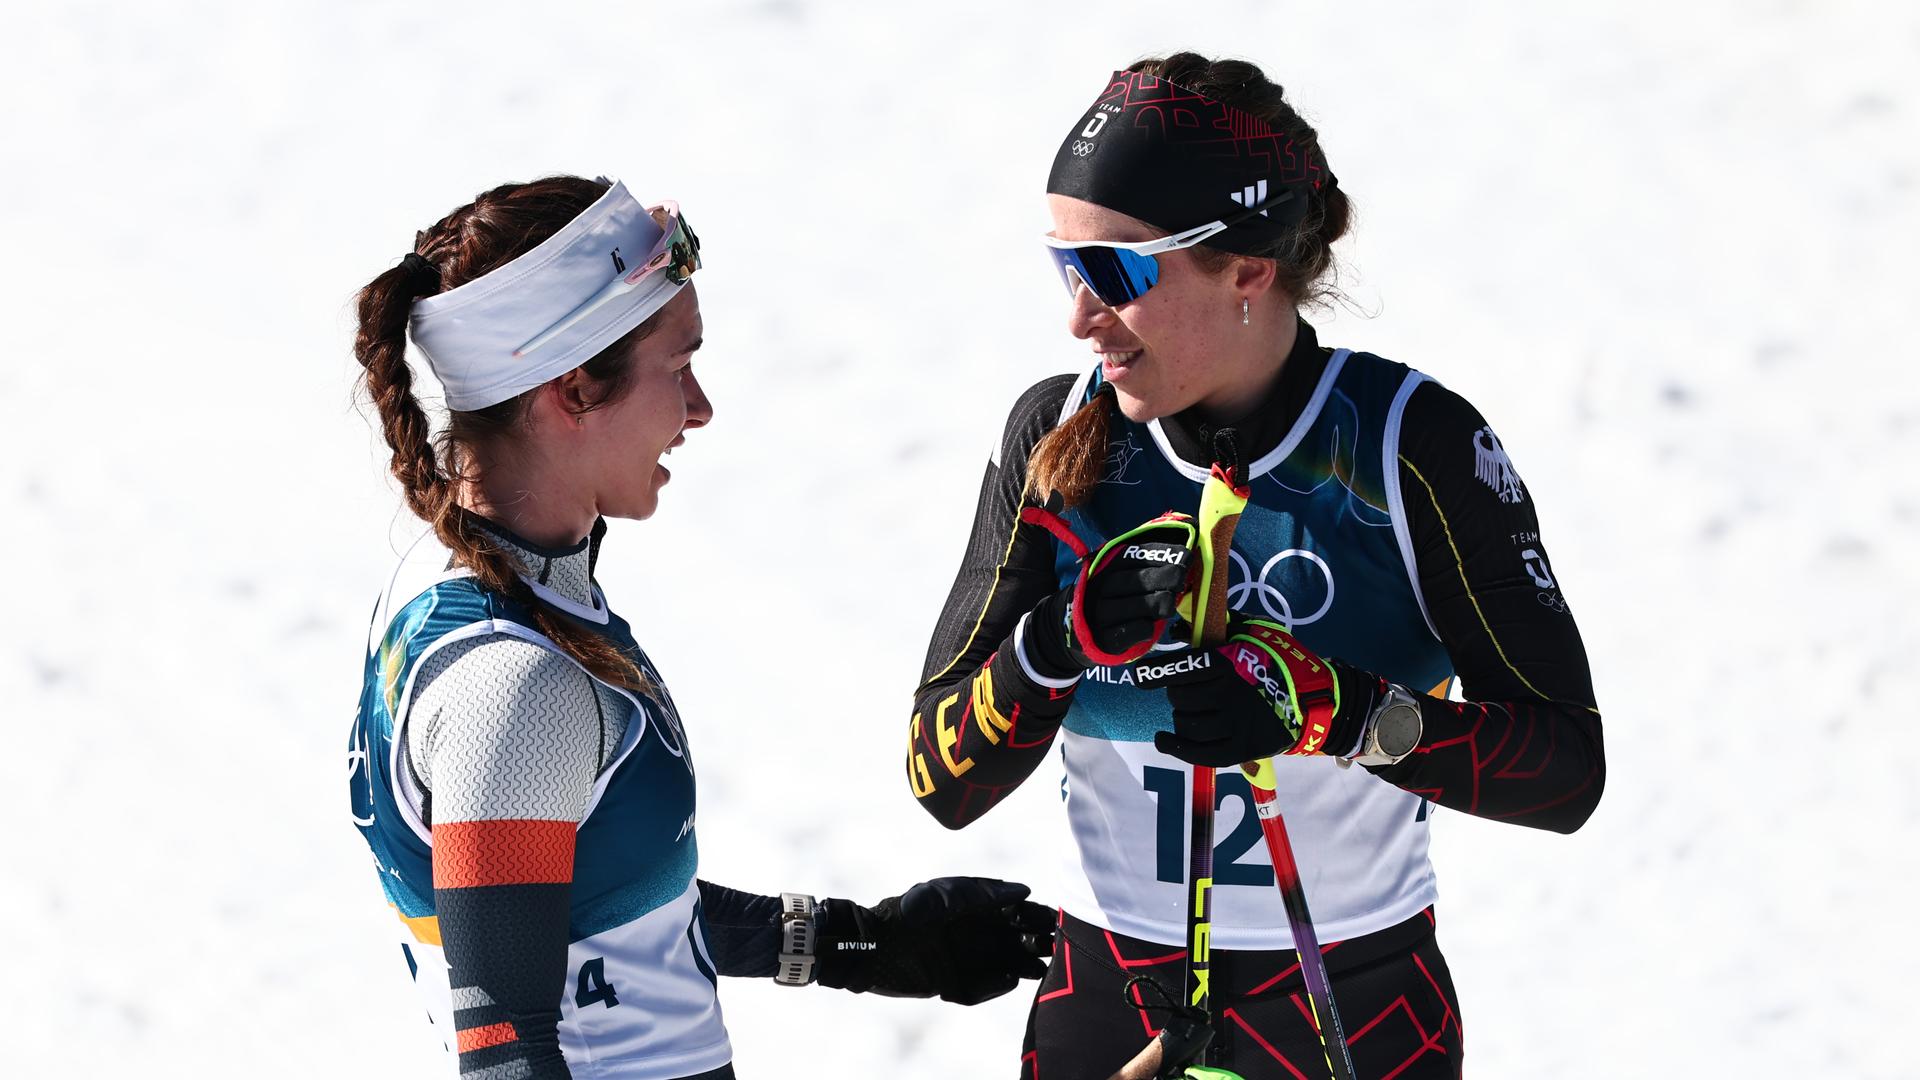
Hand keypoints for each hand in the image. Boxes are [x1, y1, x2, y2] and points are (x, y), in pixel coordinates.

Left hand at [815, 877, 1054, 1004]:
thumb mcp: (947, 895)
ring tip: (1042, 965)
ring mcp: (964, 960)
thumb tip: (1024, 891)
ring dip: (1023, 964)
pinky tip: (1010, 979)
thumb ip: (985, 893)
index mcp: (974, 909)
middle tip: (1055, 944)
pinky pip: (981, 988)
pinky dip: (996, 985)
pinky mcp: (953, 984)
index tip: (1055, 919)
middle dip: (1035, 941)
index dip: (1035, 915)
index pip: (1014, 912)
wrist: (872, 946)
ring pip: (1003, 964)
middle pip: (1014, 939)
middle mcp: (973, 934)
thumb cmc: (908, 913)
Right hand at [1025, 512, 1196, 672]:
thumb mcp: (1125, 572)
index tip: (1187, 556)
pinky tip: (1151, 623)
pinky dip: (1146, 626)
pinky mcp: (1106, 638)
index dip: (1165, 554)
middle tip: (1182, 579)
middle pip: (1139, 579)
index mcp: (1107, 566)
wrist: (1084, 629)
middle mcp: (1101, 587)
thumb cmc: (1117, 597)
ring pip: (1138, 605)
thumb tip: (1187, 528)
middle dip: (1167, 577)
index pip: (1137, 555)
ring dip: (1160, 602)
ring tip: (1170, 603)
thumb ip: (1150, 556)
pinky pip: (1133, 630)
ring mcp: (1102, 614)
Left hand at [1150, 617, 1382, 767]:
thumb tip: (1180, 628)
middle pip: (1179, 696)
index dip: (1154, 673)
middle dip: (1177, 691)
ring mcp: (1233, 725)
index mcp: (1229, 664)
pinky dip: (1174, 746)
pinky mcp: (1239, 750)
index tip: (1138, 676)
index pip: (1181, 669)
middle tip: (1188, 689)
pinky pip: (1196, 752)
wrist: (1317, 700)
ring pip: (1185, 722)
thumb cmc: (1282, 661)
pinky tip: (1163, 739)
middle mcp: (1228, 695)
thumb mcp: (1255, 632)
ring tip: (1192, 709)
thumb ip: (1220, 626)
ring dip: (1182, 714)